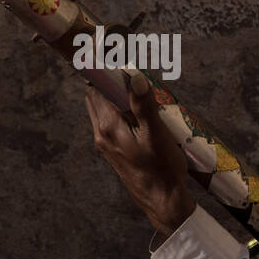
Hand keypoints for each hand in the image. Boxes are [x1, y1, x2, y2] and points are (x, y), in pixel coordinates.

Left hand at [84, 72, 195, 237]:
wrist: (162, 201)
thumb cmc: (161, 169)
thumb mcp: (156, 134)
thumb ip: (144, 105)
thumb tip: (134, 76)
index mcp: (108, 126)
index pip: (96, 88)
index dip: (104, 71)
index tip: (116, 57)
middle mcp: (101, 134)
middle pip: (97, 97)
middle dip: (111, 82)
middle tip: (133, 72)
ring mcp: (105, 144)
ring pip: (104, 109)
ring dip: (117, 97)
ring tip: (141, 92)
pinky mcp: (114, 151)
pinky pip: (111, 122)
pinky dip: (121, 112)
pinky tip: (143, 114)